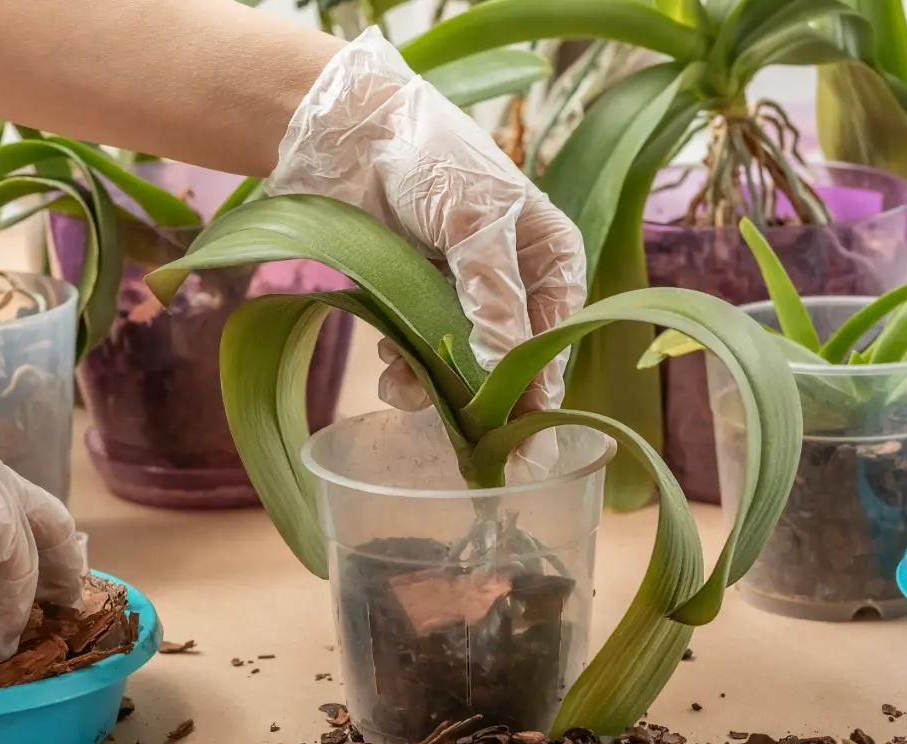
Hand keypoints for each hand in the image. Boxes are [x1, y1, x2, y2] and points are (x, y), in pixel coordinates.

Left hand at [266, 27, 587, 463]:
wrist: (352, 132)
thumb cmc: (431, 158)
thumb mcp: (477, 221)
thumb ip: (494, 295)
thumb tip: (505, 367)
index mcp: (549, 258)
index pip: (554, 336)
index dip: (542, 389)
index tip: (528, 438)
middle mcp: (512, 284)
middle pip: (509, 362)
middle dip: (484, 400)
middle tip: (474, 449)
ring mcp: (460, 297)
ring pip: (461, 367)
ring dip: (433, 386)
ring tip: (400, 384)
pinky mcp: (414, 303)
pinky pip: (418, 354)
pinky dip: (404, 368)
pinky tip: (387, 363)